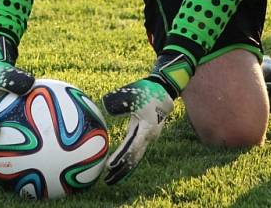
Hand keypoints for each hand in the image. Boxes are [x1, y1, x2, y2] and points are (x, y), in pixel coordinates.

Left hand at [101, 52, 194, 183]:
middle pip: (134, 158)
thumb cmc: (149, 91)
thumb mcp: (134, 94)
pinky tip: (119, 165)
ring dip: (124, 168)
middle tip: (107, 181)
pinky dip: (127, 160)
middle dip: (121, 170)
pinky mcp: (145, 134)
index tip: (109, 167)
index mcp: (146, 129)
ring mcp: (149, 137)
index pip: (132, 148)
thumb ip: (120, 102)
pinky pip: (136, 151)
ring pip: (136, 157)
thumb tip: (106, 108)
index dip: (121, 158)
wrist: (164, 90)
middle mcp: (149, 137)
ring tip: (111, 178)